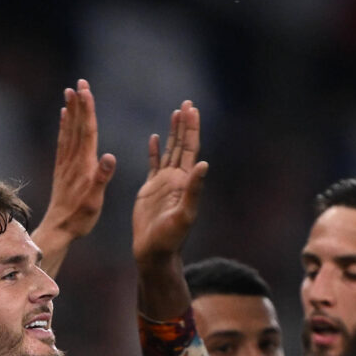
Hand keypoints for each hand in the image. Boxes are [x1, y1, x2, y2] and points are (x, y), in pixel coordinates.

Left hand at [35, 80, 115, 254]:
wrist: (58, 230)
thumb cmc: (80, 218)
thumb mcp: (95, 201)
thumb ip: (101, 178)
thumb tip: (110, 157)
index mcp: (84, 165)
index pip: (87, 131)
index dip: (87, 110)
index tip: (86, 90)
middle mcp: (73, 160)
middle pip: (77, 126)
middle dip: (79, 103)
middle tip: (79, 82)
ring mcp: (65, 164)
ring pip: (69, 131)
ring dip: (71, 111)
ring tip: (70, 92)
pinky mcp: (61, 169)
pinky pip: (63, 143)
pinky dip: (64, 127)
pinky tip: (64, 117)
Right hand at [132, 101, 209, 265]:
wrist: (154, 252)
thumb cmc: (170, 238)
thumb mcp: (184, 215)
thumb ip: (194, 190)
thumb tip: (204, 164)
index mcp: (185, 182)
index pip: (190, 149)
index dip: (191, 128)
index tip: (192, 108)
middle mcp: (177, 179)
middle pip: (182, 145)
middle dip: (185, 124)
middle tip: (187, 103)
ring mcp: (164, 183)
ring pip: (170, 151)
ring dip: (173, 132)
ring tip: (176, 112)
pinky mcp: (150, 190)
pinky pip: (153, 164)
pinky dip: (155, 150)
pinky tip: (155, 138)